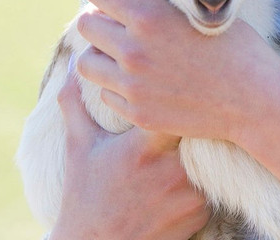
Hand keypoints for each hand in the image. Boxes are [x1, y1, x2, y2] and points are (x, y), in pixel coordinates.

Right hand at [48, 72, 209, 239]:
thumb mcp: (79, 148)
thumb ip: (76, 104)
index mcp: (143, 146)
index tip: (185, 86)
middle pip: (200, 130)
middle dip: (197, 122)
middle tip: (201, 110)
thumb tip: (69, 65)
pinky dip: (201, 181)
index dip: (183, 95)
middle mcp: (170, 169)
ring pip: (209, 158)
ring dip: (201, 154)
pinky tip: (183, 181)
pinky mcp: (199, 215)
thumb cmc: (85, 196)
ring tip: (190, 149)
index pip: (176, 106)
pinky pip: (211, 186)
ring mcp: (187, 194)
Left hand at [73, 0, 277, 141]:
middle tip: (112, 13)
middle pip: (85, 24)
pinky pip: (105, 93)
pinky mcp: (137, 114)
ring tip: (120, 48)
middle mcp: (134, 51)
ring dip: (99, 51)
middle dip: (95, 13)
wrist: (256, 102)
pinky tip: (141, 77)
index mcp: (150, 18)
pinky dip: (116, 83)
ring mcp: (133, 87)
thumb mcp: (196, 10)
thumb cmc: (235, 48)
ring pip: (86, 63)